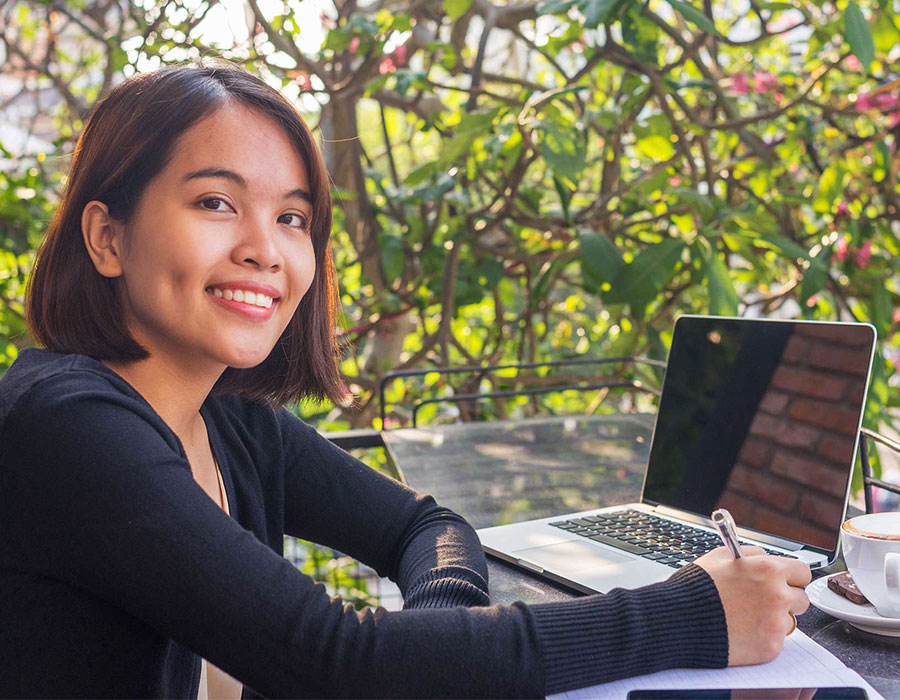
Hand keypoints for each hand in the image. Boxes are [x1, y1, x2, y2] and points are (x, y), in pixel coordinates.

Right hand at [694, 546, 810, 665]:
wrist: (681, 620)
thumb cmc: (696, 587)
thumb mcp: (719, 557)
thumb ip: (748, 554)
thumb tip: (762, 556)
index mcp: (769, 570)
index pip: (802, 572)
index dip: (791, 577)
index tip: (784, 582)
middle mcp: (778, 596)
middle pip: (801, 599)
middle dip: (786, 600)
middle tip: (764, 602)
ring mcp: (776, 624)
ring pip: (788, 622)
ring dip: (774, 620)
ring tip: (747, 618)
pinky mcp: (770, 647)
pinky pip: (775, 641)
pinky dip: (761, 638)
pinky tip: (741, 632)